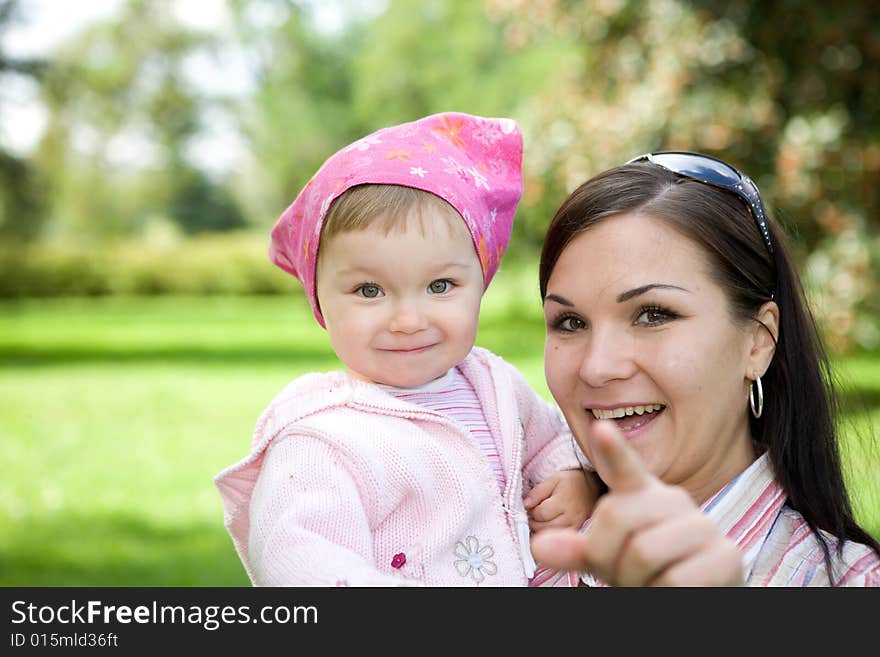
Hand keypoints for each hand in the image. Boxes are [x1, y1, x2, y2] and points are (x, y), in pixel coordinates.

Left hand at [523, 468, 597, 531]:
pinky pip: (560, 541)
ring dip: (541, 530)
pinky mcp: (577, 534)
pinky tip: (550, 528)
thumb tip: (526, 504)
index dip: (532, 511)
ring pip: (550, 536)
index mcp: (564, 502)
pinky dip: (551, 536)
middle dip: (534, 521)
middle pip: (543, 527)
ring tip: (543, 519)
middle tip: (536, 513)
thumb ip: (538, 491)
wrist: (592, 489)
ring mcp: (575, 528)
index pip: (540, 514)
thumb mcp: (553, 480)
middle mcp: (571, 517)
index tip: (532, 506)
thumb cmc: (570, 483)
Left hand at [529, 420, 743, 585]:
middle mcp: (673, 500)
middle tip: (625, 576)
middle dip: (608, 558)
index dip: (612, 449)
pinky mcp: (726, 556)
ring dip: (637, 583)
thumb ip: (576, 549)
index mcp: (641, 495)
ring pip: (644, 552)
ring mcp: (702, 526)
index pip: (623, 467)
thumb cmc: (646, 572)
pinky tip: (674, 593)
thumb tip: (539, 546)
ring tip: (650, 583)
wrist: (698, 596)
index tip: (600, 429)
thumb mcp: (607, 557)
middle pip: (615, 517)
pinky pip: (675, 581)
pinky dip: (663, 596)